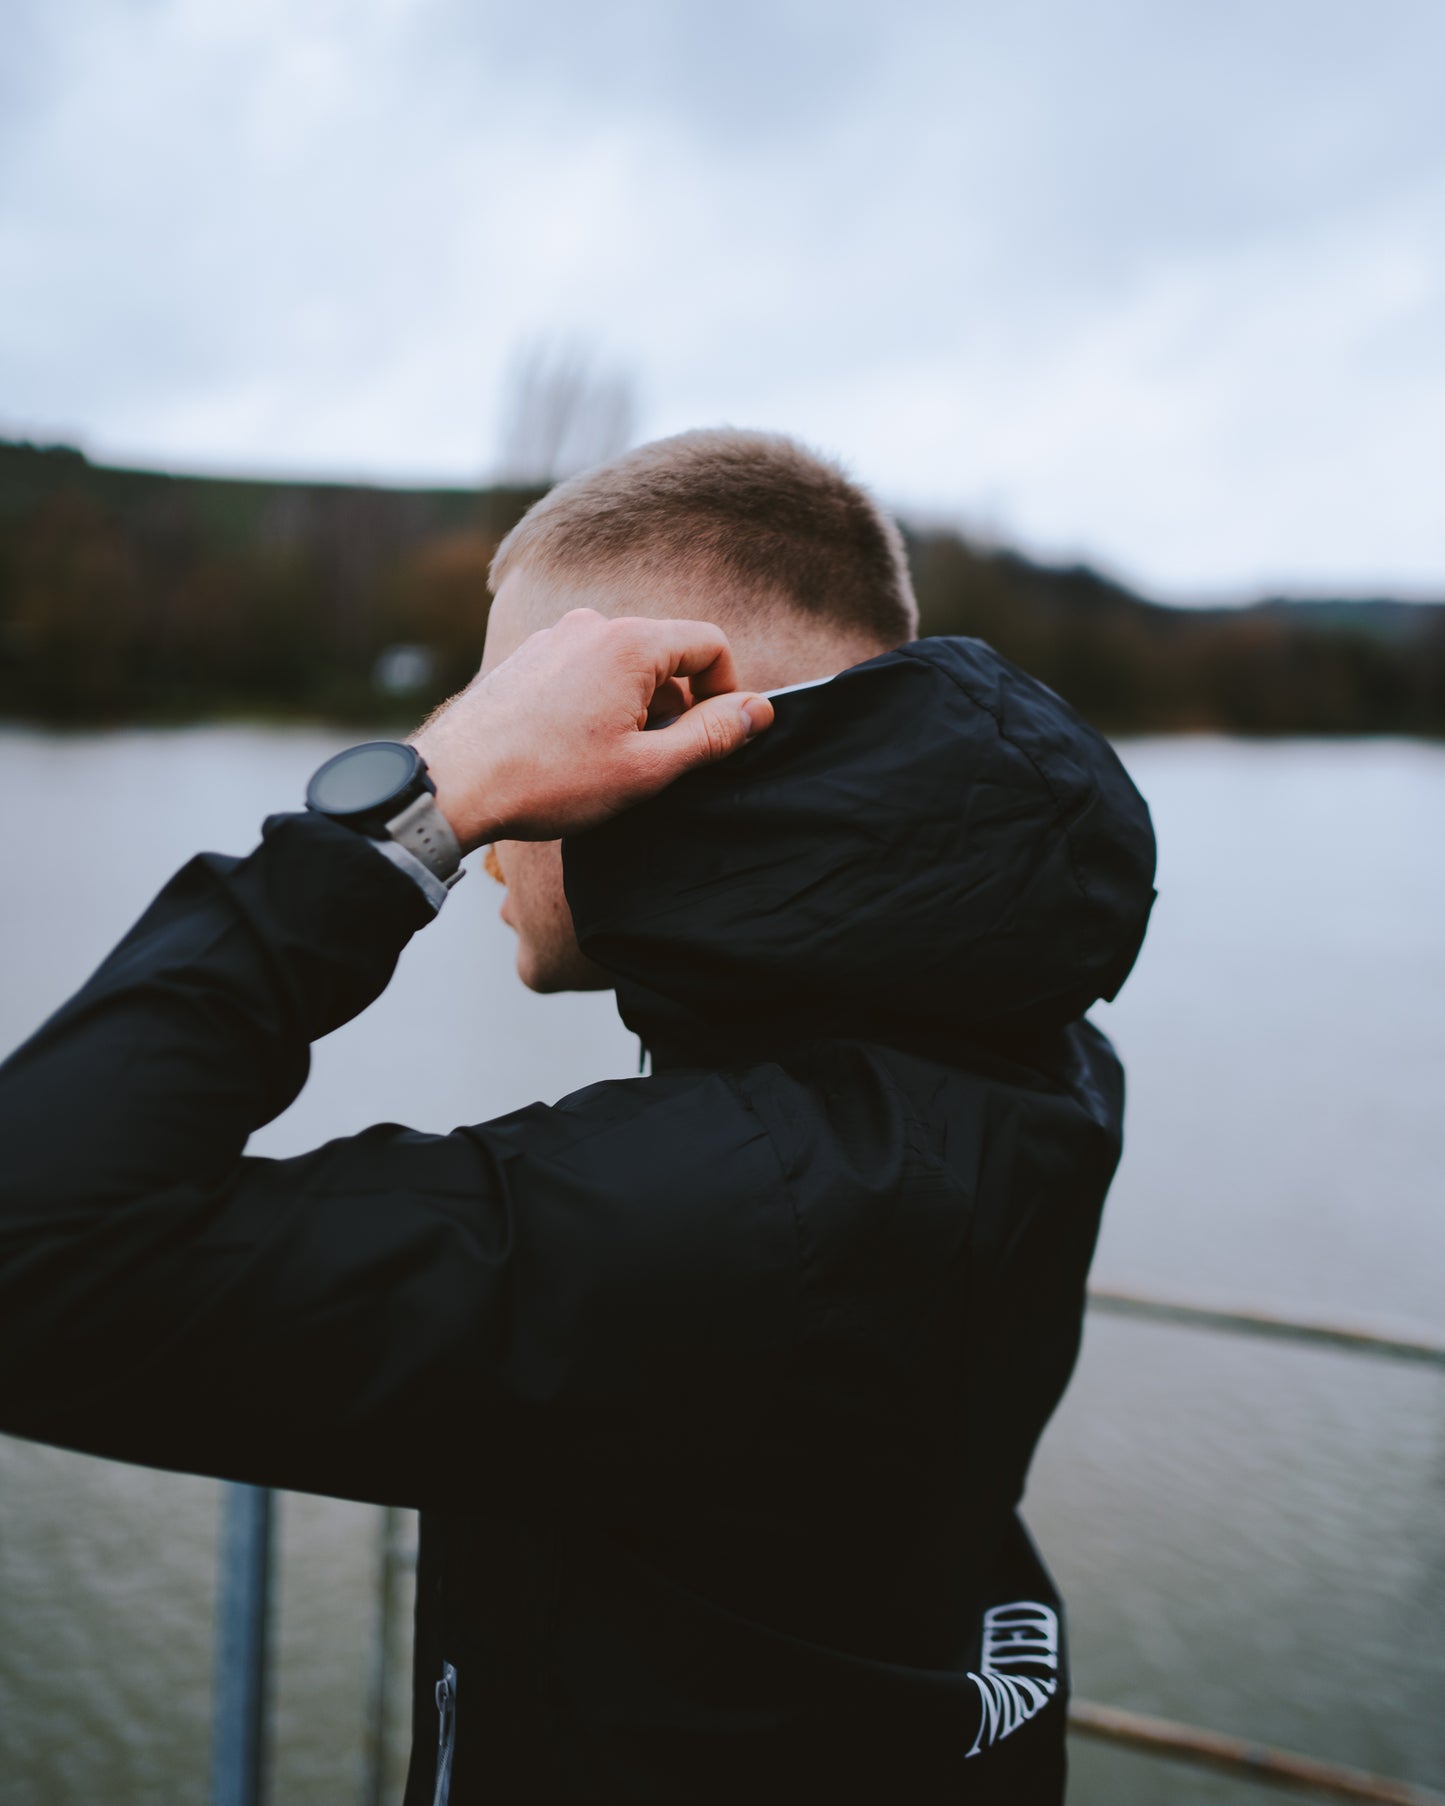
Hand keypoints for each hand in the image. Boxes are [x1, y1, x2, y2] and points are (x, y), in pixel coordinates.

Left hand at [409, 609, 774, 850]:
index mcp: (628, 643)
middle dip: (678, 704)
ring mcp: (556, 637)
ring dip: (638, 707)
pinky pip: (588, 669)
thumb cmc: (547, 779)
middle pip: (667, 652)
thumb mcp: (646, 769)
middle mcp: (592, 625)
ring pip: (626, 664)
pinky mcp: (530, 657)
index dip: (726, 692)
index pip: (709, 645)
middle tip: (659, 761)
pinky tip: (577, 749)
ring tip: (611, 760)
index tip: (714, 737)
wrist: (455, 782)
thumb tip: (757, 712)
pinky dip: (600, 702)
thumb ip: (710, 736)